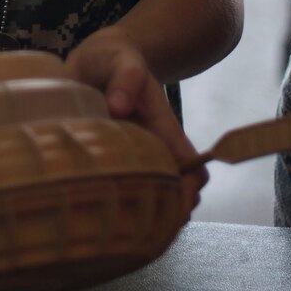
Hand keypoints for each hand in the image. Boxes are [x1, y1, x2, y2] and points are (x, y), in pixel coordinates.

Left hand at [68, 32, 205, 212]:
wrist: (99, 58)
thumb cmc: (112, 58)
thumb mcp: (120, 58)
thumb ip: (125, 77)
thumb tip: (118, 108)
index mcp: (162, 127)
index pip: (191, 165)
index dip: (189, 191)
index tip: (175, 210)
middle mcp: (154, 146)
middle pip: (179, 191)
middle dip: (170, 213)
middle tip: (142, 232)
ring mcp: (137, 156)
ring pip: (156, 195)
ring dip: (147, 212)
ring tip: (120, 230)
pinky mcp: (115, 160)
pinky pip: (128, 189)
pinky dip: (122, 204)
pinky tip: (100, 216)